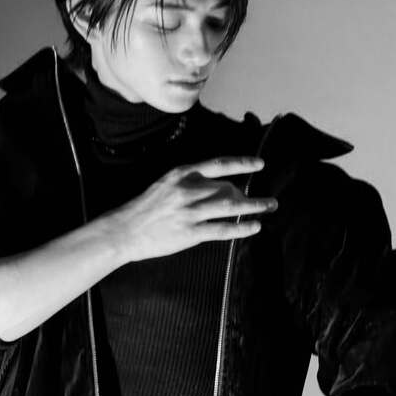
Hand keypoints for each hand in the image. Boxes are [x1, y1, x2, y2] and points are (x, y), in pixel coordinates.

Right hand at [109, 156, 276, 262]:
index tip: (260, 164)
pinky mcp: (190, 233)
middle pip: (228, 187)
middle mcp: (188, 189)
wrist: (125, 229)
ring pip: (230, 206)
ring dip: (254, 206)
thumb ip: (190, 181)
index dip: (242, 163)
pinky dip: (242, 228)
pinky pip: (223, 229)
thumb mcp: (167, 183)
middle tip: (262, 201)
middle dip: (246, 194)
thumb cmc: (146, 207)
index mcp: (182, 174)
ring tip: (269, 206)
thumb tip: (220, 185)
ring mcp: (190, 212)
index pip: (219, 164)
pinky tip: (255, 226)